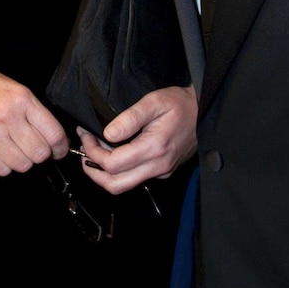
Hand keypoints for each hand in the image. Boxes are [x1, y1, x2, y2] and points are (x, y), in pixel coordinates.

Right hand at [0, 58, 68, 175]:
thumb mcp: (12, 87)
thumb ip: (33, 109)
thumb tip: (53, 137)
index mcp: (22, 99)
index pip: (53, 133)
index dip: (61, 147)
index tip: (59, 151)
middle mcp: (8, 117)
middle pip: (39, 153)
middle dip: (40, 155)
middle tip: (34, 150)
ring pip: (21, 165)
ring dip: (22, 162)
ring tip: (14, 151)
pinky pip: (0, 169)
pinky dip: (4, 167)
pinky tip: (0, 155)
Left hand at [76, 85, 196, 194]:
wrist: (203, 112)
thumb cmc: (179, 104)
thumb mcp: (153, 101)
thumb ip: (130, 117)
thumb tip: (107, 134)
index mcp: (155, 148)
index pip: (113, 164)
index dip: (93, 153)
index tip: (86, 136)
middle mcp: (158, 166)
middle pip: (115, 185)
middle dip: (93, 171)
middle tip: (84, 151)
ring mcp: (161, 172)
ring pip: (124, 186)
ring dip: (104, 174)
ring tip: (94, 152)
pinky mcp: (162, 172)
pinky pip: (135, 179)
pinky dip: (118, 171)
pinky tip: (113, 153)